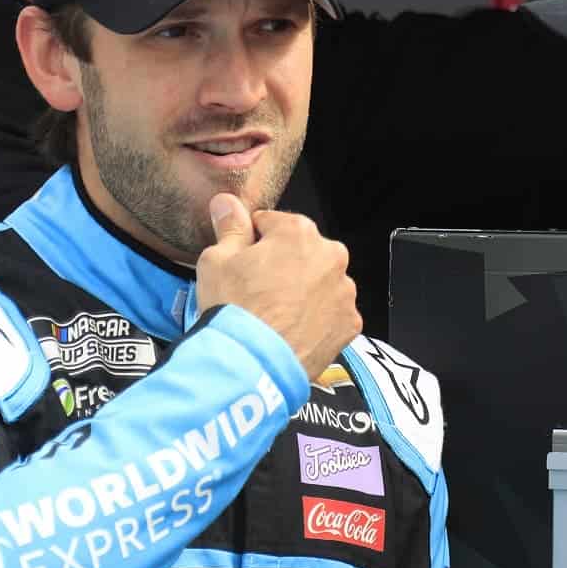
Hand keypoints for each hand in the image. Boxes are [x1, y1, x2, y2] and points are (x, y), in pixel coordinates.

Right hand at [196, 193, 361, 382]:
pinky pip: (331, 314)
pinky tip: (292, 331)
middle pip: (302, 253)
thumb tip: (227, 203)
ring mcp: (344, 292)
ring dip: (303, 292)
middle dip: (283, 266)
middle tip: (257, 292)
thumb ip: (229, 227)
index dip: (253, 242)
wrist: (253, 364)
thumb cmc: (234, 308)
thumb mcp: (217, 260)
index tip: (243, 261)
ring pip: (320, 283)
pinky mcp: (349, 324)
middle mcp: (330, 256)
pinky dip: (316, 320)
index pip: (273, 224)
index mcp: (298, 232)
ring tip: (275, 316)